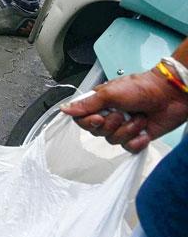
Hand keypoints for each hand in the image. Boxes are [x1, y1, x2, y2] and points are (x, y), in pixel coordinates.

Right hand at [61, 70, 187, 151]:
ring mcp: (124, 127)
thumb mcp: (109, 93)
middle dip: (113, 124)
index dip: (89, 123)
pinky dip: (138, 140)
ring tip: (139, 117)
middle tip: (123, 113)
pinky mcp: (137, 137)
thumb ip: (86, 104)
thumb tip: (64, 109)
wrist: (170, 95)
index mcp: (100, 104)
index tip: (99, 118)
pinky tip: (144, 130)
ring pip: (114, 141)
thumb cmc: (142, 88)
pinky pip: (130, 148)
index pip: (82, 120)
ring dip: (129, 129)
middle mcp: (110, 116)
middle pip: (97, 132)